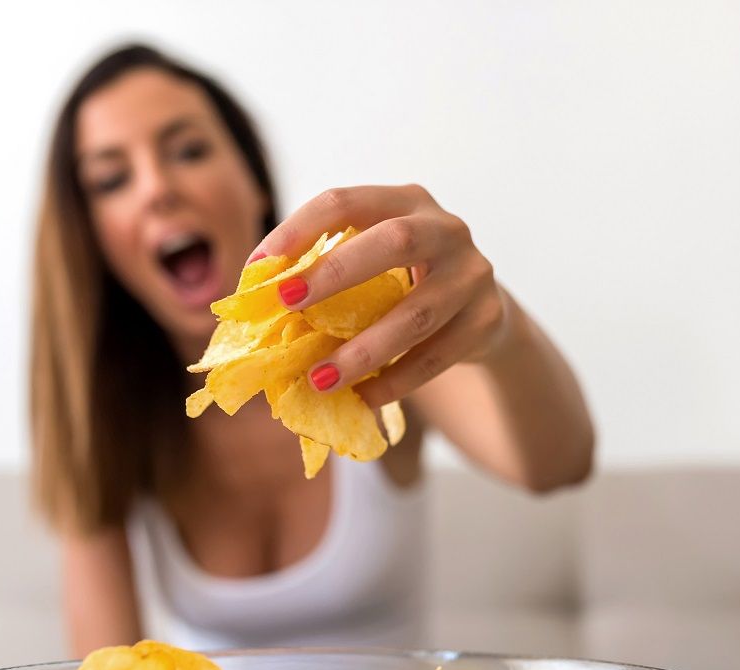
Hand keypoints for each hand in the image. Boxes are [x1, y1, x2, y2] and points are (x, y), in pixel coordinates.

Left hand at [251, 184, 509, 406]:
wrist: (481, 312)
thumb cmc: (404, 283)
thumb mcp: (372, 263)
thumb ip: (324, 271)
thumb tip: (252, 304)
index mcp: (405, 202)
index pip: (346, 201)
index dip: (300, 229)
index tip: (260, 267)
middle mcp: (446, 229)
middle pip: (395, 242)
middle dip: (336, 274)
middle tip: (287, 304)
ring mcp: (473, 274)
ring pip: (417, 314)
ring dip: (363, 350)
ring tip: (320, 379)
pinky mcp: (487, 320)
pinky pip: (437, 357)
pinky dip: (396, 381)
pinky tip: (363, 398)